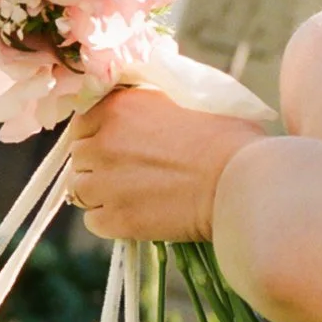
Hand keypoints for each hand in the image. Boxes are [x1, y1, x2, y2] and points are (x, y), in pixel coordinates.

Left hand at [68, 87, 266, 242]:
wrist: (242, 182)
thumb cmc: (230, 138)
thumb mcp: (190, 100)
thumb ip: (155, 101)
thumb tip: (145, 106)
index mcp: (120, 106)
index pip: (83, 120)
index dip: (99, 133)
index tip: (118, 144)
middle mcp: (104, 140)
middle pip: (79, 155)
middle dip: (98, 163)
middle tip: (129, 172)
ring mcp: (106, 182)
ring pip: (80, 189)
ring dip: (101, 192)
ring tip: (132, 196)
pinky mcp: (116, 217)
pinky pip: (93, 221)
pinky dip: (110, 220)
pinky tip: (137, 215)